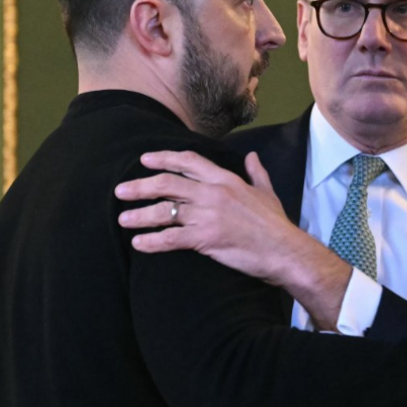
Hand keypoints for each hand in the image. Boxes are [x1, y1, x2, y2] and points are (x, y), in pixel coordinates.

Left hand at [114, 150, 351, 327]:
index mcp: (226, 180)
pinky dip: (152, 242)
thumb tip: (253, 156)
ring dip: (140, 215)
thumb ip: (256, 173)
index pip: (188, 161)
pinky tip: (138, 244)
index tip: (145, 160)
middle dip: (140, 186)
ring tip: (123, 219)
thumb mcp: (267, 192)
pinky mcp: (206, 239)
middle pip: (168, 183)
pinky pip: (171, 239)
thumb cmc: (276, 224)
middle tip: (121, 190)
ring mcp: (208, 216)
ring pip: (165, 211)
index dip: (164, 158)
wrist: (284, 250)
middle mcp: (213, 193)